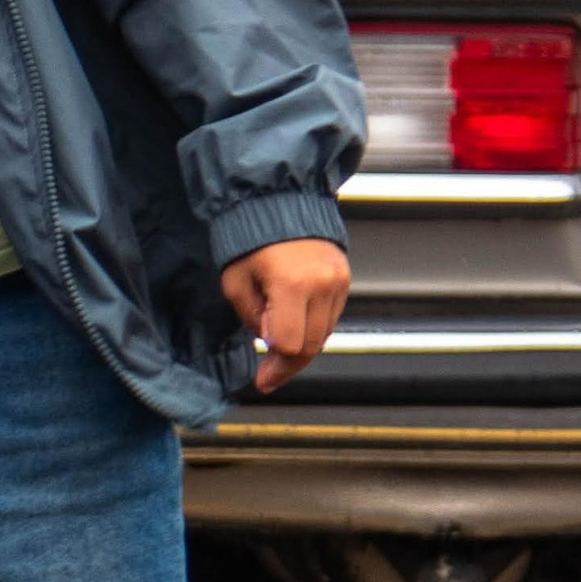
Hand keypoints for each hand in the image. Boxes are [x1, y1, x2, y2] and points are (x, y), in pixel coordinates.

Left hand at [220, 238, 349, 394]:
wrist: (280, 202)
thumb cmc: (251, 239)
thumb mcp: (236, 282)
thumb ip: (252, 318)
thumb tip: (270, 342)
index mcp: (292, 283)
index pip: (289, 343)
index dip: (274, 365)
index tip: (262, 379)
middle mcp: (322, 284)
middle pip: (311, 345)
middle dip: (288, 365)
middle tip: (269, 376)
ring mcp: (338, 281)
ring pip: (324, 335)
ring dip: (301, 348)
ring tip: (278, 351)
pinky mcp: (345, 279)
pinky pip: (330, 318)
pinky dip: (312, 329)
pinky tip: (294, 328)